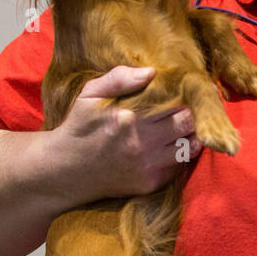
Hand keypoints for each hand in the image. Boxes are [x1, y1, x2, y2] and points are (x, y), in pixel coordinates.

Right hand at [47, 65, 201, 199]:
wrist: (64, 170)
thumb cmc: (80, 127)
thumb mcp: (90, 95)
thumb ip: (118, 78)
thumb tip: (151, 72)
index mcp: (130, 115)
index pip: (175, 101)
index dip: (184, 95)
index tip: (185, 92)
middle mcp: (141, 141)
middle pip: (188, 123)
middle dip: (191, 114)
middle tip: (186, 110)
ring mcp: (147, 165)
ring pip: (190, 146)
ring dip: (190, 136)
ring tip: (181, 128)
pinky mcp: (149, 183)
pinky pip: (179, 167)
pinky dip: (179, 156)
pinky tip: (168, 147)